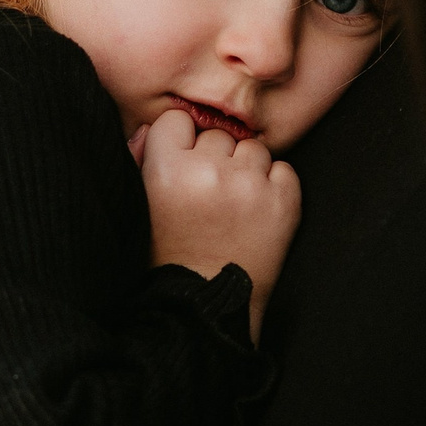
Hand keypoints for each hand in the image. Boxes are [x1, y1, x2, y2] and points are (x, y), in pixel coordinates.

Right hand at [136, 108, 299, 341]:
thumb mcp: (140, 205)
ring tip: (231, 206)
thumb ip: (143, 157)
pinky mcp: (284, 202)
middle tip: (206, 197)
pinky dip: (273, 187)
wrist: (206, 305)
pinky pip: (283, 169)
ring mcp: (250, 186)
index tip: (181, 167)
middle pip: (216, 135)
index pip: (177, 120)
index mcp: (167, 169)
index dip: (179, 143)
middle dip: (213, 159)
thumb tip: (160, 124)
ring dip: (245, 171)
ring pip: (252, 149)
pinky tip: (254, 213)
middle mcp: (209, 172)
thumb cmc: (168, 256)